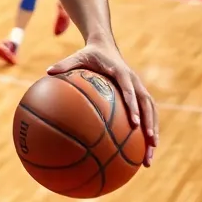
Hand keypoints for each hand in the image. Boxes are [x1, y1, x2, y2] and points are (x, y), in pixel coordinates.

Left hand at [48, 42, 158, 166]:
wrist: (105, 46)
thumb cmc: (90, 54)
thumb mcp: (78, 56)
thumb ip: (65, 64)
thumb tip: (47, 72)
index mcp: (122, 72)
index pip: (130, 90)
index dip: (133, 106)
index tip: (134, 123)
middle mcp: (135, 81)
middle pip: (147, 105)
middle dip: (150, 124)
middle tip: (150, 143)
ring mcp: (139, 88)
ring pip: (151, 111)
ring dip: (154, 131)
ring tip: (149, 156)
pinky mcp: (140, 94)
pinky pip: (147, 113)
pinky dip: (148, 128)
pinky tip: (143, 148)